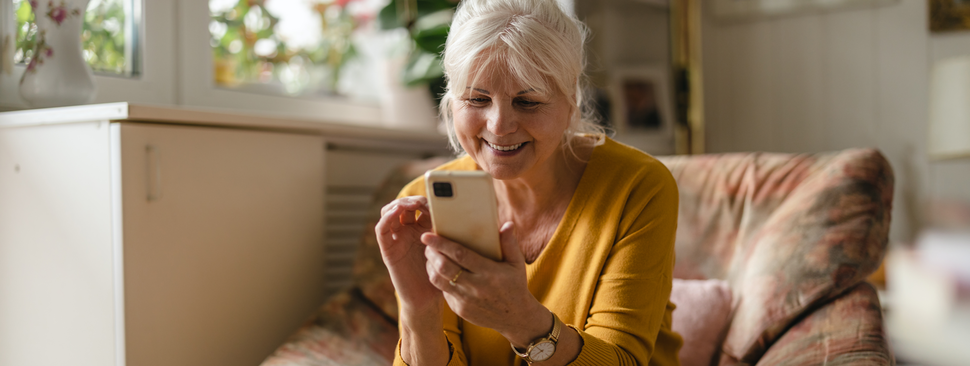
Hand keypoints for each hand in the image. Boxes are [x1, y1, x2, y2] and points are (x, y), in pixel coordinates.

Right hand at [375, 196, 440, 313]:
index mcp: (421, 229)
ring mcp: (396, 240)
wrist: (427, 300)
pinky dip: (386, 218)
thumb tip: (468, 215)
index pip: (418, 206)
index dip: (425, 200)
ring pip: (388, 213)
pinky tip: (395, 212)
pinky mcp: (388, 250)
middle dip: (412, 200)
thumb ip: (451, 233)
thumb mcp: (448, 249)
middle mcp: (406, 232)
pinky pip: (381, 230)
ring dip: (398, 204)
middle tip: (423, 200)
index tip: (437, 201)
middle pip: (402, 206)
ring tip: (410, 204)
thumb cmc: (441, 275)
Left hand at [421, 222, 552, 347]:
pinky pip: (443, 292)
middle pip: (444, 267)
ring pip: (438, 281)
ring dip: (430, 266)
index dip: (442, 244)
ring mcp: (466, 300)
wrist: (514, 317)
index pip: (460, 255)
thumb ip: (510, 244)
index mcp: (489, 272)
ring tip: (430, 256)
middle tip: (426, 243)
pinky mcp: (459, 309)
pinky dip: (438, 279)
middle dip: (431, 253)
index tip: (428, 235)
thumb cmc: (515, 285)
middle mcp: (475, 287)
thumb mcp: (517, 264)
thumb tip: (507, 224)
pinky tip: (439, 271)